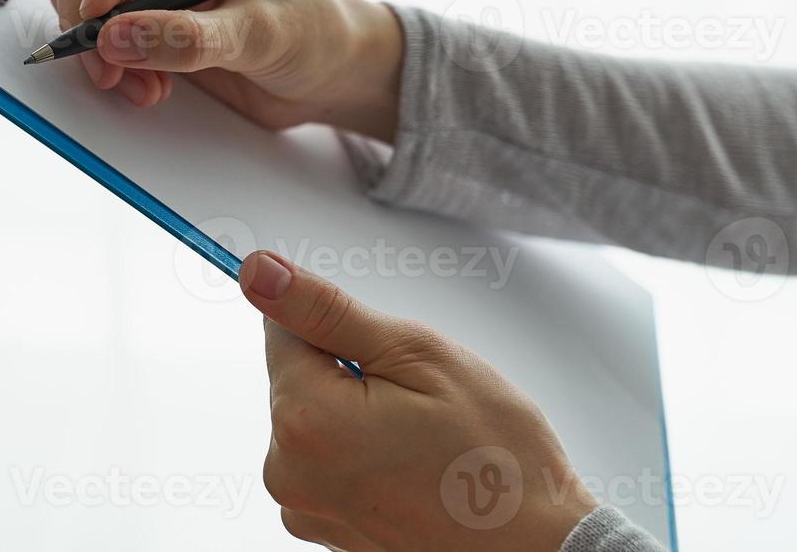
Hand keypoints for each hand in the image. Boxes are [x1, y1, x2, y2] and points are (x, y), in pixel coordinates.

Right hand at [49, 0, 402, 140]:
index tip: (104, 9)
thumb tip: (116, 38)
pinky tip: (147, 83)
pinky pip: (93, 24)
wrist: (326, 71)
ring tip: (142, 82)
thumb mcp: (262, 33)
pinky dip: (109, 60)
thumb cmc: (315, 29)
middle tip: (108, 62)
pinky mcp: (138, 3)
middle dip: (87, 9)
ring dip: (97, 44)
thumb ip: (192, 37)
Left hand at [238, 251, 598, 551]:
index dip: (336, 324)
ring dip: (360, 411)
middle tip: (418, 398)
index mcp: (304, 419)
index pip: (281, 328)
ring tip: (422, 438)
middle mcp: (287, 471)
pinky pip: (329, 459)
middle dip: (352, 369)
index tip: (380, 345)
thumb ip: (327, 310)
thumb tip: (259, 271)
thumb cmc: (494, 458)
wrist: (536, 548)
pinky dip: (365, 451)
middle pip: (298, 375)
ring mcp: (304, 506)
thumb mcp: (416, 354)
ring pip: (317, 415)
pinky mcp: (324, 526)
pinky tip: (414, 466)